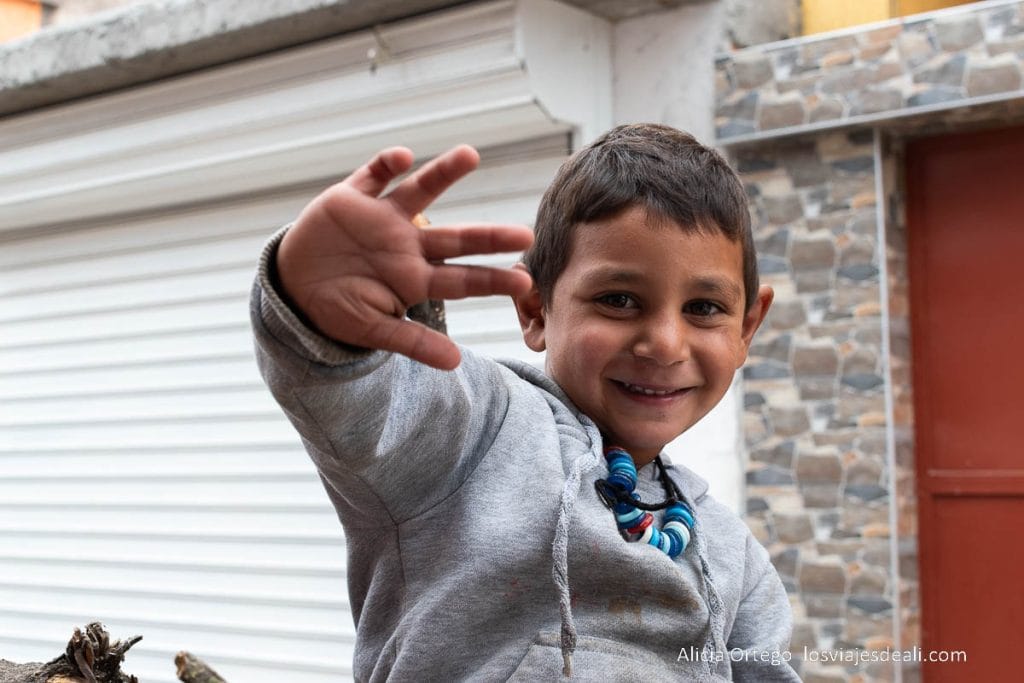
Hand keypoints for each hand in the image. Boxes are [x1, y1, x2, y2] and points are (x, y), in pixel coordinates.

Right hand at [276, 145, 533, 369]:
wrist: (293, 288)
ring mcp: (382, 219)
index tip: (523, 282)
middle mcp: (407, 245)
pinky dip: (386, 164)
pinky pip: (373, 175)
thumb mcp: (374, 330)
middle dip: (488, 237)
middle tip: (524, 234)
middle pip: (456, 239)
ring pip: (420, 192)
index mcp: (415, 279)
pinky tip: (402, 158)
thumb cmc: (339, 310)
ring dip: (443, 174)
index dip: (492, 280)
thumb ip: (413, 342)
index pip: (462, 280)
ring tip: (470, 155)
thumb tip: (455, 364)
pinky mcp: (352, 198)